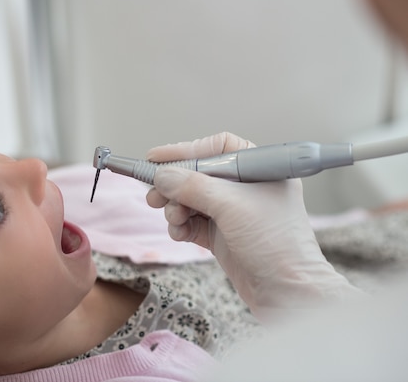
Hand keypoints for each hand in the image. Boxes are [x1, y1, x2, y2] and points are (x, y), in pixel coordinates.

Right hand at [146, 133, 360, 321]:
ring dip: (175, 207)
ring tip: (173, 218)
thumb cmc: (276, 243)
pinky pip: (192, 222)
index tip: (157, 157)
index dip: (186, 150)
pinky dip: (181, 226)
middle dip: (175, 185)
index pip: (217, 148)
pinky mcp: (222, 235)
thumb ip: (192, 186)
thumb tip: (162, 175)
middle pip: (198, 174)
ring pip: (191, 199)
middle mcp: (245, 187)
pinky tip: (180, 232)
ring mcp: (233, 212)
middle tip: (154, 194)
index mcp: (259, 169)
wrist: (288, 293)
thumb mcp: (231, 205)